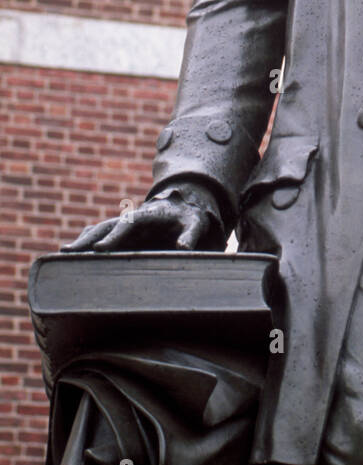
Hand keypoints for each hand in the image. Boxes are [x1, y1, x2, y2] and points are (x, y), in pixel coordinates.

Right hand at [62, 180, 225, 252]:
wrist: (185, 208)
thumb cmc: (190, 218)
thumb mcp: (197, 223)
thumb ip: (191, 234)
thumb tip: (184, 247)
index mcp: (149, 214)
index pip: (128, 224)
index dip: (114, 236)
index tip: (100, 249)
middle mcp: (132, 218)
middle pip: (106, 226)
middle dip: (87, 239)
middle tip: (68, 252)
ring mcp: (125, 226)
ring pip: (99, 230)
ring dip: (82, 241)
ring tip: (63, 255)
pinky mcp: (123, 234)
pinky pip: (101, 236)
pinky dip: (87, 243)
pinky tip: (73, 256)